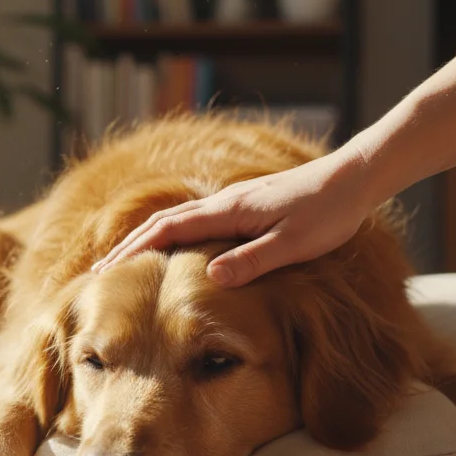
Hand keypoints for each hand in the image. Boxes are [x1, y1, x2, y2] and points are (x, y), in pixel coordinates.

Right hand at [92, 150, 376, 286]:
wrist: (354, 177)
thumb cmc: (329, 213)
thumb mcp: (294, 244)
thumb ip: (253, 260)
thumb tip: (209, 278)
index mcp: (229, 211)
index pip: (168, 230)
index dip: (135, 251)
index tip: (107, 271)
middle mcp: (225, 203)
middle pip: (164, 223)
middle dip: (130, 246)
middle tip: (100, 270)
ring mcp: (234, 203)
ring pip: (178, 222)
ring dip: (148, 241)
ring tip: (126, 263)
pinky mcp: (246, 207)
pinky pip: (196, 223)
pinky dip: (172, 237)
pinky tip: (174, 251)